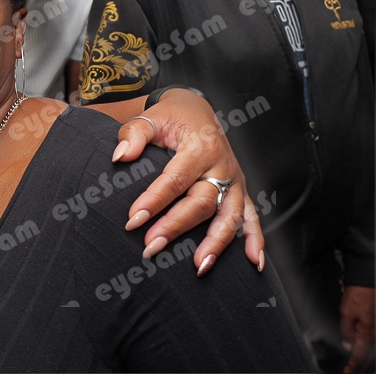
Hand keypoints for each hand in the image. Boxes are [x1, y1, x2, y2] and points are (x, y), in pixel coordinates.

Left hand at [113, 87, 263, 274]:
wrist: (199, 110)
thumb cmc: (172, 117)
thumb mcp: (151, 116)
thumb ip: (134, 133)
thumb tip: (120, 156)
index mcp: (200, 146)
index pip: (175, 178)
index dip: (154, 200)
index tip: (133, 220)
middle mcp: (222, 166)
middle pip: (201, 202)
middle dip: (176, 227)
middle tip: (150, 247)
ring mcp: (235, 181)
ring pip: (230, 216)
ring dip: (215, 243)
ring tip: (198, 267)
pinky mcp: (240, 191)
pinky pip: (252, 218)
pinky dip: (255, 241)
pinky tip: (254, 265)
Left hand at [341, 285, 374, 373]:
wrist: (366, 283)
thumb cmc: (358, 297)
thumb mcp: (347, 314)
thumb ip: (347, 331)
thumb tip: (348, 346)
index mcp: (367, 332)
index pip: (360, 354)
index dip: (354, 365)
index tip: (348, 372)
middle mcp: (372, 332)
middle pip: (366, 354)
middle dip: (359, 364)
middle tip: (350, 371)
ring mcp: (373, 328)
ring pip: (368, 347)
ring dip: (361, 356)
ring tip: (353, 365)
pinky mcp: (371, 323)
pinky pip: (367, 339)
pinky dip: (362, 347)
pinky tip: (357, 349)